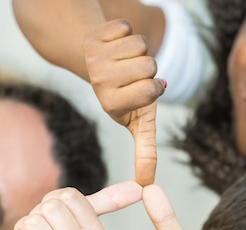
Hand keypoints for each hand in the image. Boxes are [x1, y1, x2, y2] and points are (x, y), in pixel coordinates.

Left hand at [83, 19, 165, 185]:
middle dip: (147, 67)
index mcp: (111, 104)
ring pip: (140, 45)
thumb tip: (147, 185)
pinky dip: (125, 33)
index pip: (152, 89)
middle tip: (131, 74)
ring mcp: (96, 57)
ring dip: (137, 50)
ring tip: (123, 59)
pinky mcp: (96, 34)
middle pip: (150, 65)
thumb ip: (145, 150)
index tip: (139, 91)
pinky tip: (114, 43)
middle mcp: (100, 83)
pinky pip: (127, 28)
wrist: (92, 61)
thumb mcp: (136, 122)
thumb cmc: (124, 93)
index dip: (153, 87)